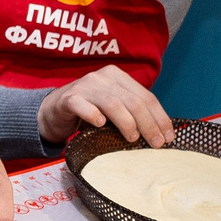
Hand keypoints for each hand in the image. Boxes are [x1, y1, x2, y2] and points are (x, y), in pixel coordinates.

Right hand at [38, 65, 174, 147]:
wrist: (52, 112)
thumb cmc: (88, 111)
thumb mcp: (113, 109)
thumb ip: (132, 113)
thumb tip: (161, 133)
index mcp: (118, 76)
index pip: (146, 96)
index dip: (160, 117)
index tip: (168, 137)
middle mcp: (102, 77)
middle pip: (133, 101)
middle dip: (149, 124)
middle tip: (156, 144)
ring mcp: (84, 86)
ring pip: (113, 103)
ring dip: (127, 123)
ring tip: (133, 138)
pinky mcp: (68, 98)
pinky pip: (83, 106)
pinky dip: (94, 116)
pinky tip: (100, 125)